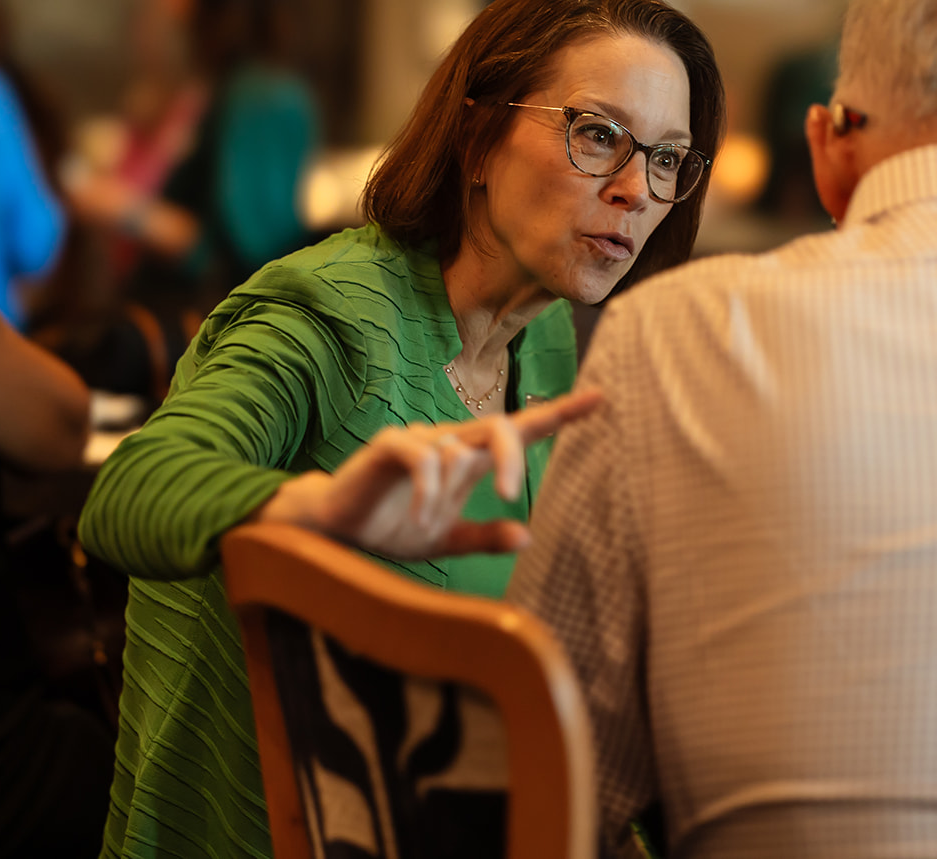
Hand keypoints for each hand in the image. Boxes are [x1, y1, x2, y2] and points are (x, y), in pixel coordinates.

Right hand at [254, 390, 600, 557]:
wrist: (336, 532)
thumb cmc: (392, 527)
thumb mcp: (445, 539)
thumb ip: (484, 538)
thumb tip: (527, 537)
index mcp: (470, 460)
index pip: (522, 428)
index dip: (561, 413)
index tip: (600, 397)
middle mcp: (450, 441)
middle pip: (499, 427)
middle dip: (512, 455)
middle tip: (510, 495)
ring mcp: (419, 439)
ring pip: (456, 446)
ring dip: (445, 491)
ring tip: (427, 522)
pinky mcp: (389, 445)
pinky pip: (421, 455)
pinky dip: (427, 487)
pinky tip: (421, 515)